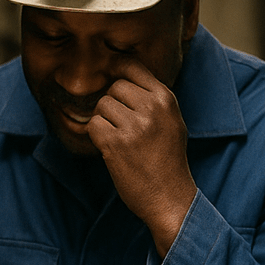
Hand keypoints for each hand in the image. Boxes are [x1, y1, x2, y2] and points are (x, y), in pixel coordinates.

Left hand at [86, 59, 197, 257]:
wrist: (170, 197)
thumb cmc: (168, 160)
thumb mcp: (172, 121)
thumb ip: (152, 98)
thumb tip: (120, 74)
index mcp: (166, 99)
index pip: (133, 67)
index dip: (117, 70)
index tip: (111, 79)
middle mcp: (151, 108)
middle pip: (114, 87)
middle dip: (112, 104)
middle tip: (121, 125)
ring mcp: (133, 126)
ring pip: (101, 105)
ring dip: (104, 121)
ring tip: (119, 140)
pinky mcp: (115, 144)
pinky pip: (92, 125)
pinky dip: (96, 136)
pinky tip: (110, 149)